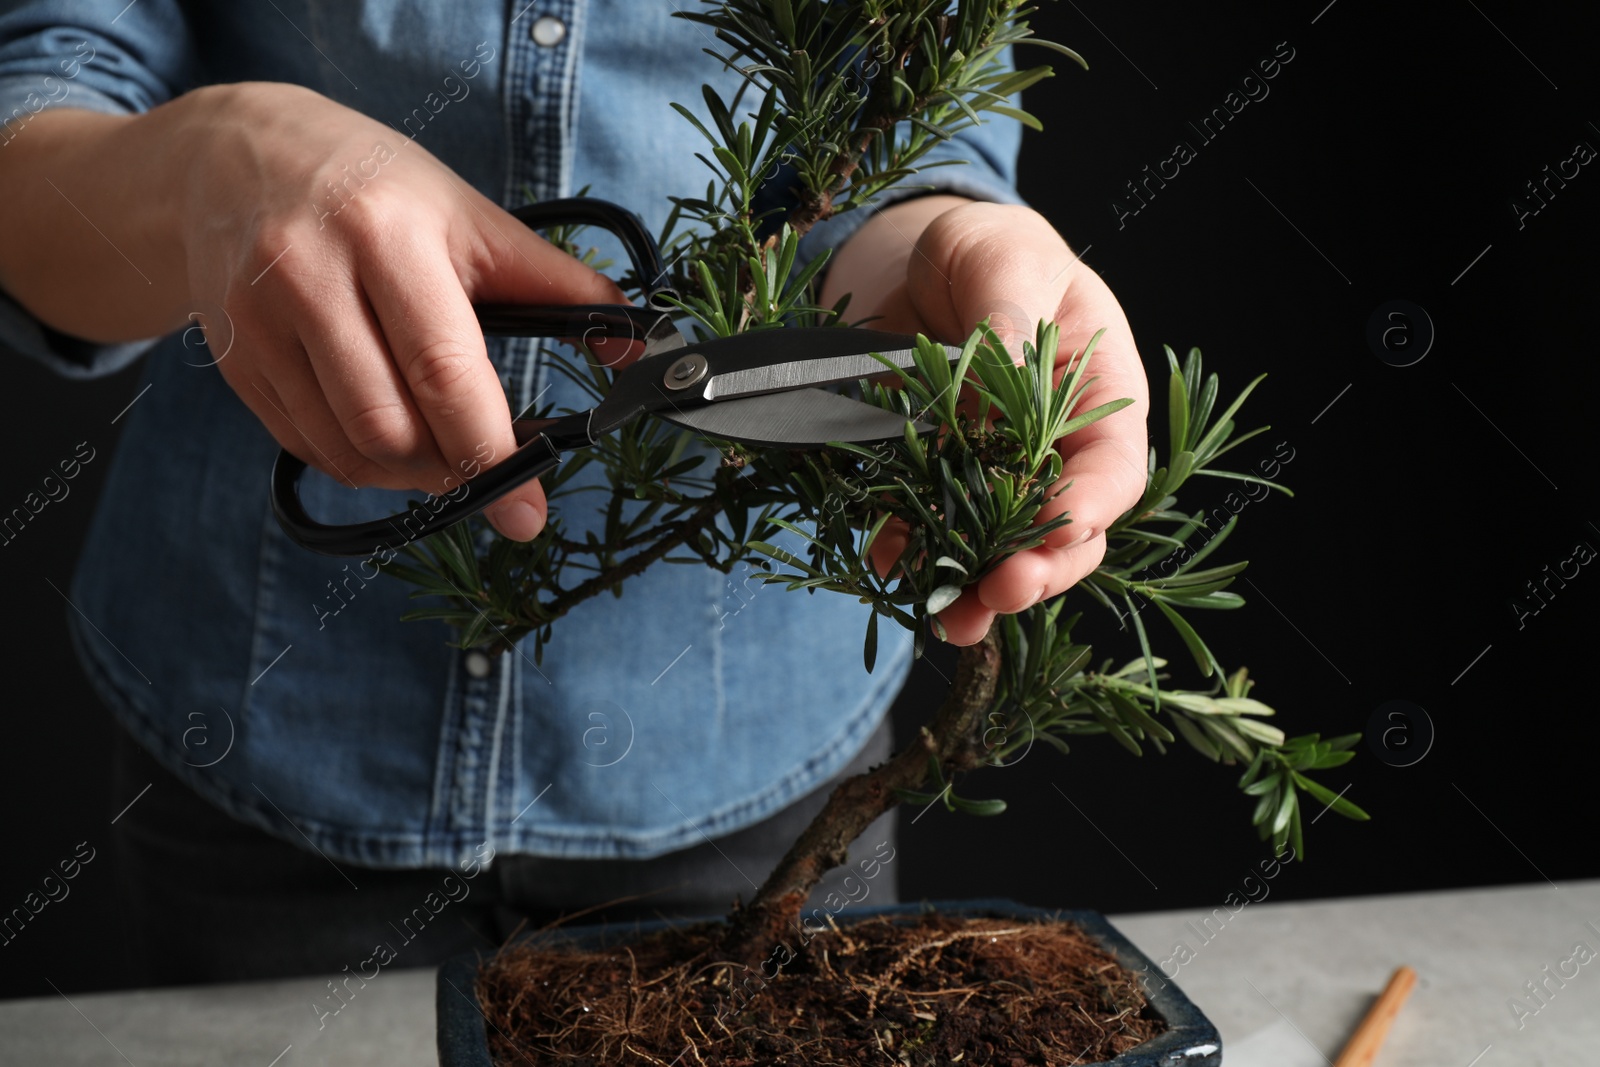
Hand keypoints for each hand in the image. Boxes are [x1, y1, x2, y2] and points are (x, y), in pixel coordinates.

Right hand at [175, 83, 626, 539]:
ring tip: (441, 446)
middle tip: (487, 465)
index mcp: (386, 234)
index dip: (494, 453)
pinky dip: (360, 463)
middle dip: (452, 468)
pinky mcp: (234, 358)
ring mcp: (260, 321)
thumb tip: (635, 344)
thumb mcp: (471, 216)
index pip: (444, 371)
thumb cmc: (374, 187)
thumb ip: (557, 284)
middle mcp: (310, 275)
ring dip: (408, 475)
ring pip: (348, 451)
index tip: (529, 509)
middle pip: (390, 428)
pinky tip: (387, 431)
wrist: (235, 157)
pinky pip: (308, 447)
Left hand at [827, 199, 1149, 645]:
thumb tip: (1011, 375)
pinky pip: (926, 524)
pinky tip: (889, 565)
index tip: (1061, 532)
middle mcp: (1055, 449)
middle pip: (1064, 531)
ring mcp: (994, 469)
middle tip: (1000, 593)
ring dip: (973, 588)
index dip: (1091, 508)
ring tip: (948, 619)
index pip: (1114, 470)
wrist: (922, 255)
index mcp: (1100, 397)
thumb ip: (1011, 320)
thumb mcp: (1009, 263)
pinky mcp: (937, 474)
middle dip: (1034, 570)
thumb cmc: (992, 249)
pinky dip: (908, 549)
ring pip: (996, 546)